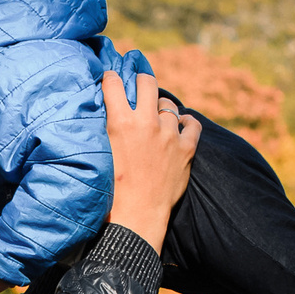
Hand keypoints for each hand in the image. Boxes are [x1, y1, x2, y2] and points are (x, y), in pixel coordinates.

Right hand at [103, 73, 198, 253]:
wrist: (137, 217)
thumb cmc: (112, 191)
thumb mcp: (102, 153)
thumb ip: (107, 130)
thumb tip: (107, 114)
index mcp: (121, 122)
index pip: (114, 83)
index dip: (111, 76)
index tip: (112, 77)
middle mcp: (147, 123)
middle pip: (147, 83)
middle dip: (141, 80)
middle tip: (139, 85)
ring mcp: (169, 135)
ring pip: (169, 106)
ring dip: (162, 108)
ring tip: (158, 116)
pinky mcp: (186, 149)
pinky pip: (192, 124)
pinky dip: (187, 121)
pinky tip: (183, 122)